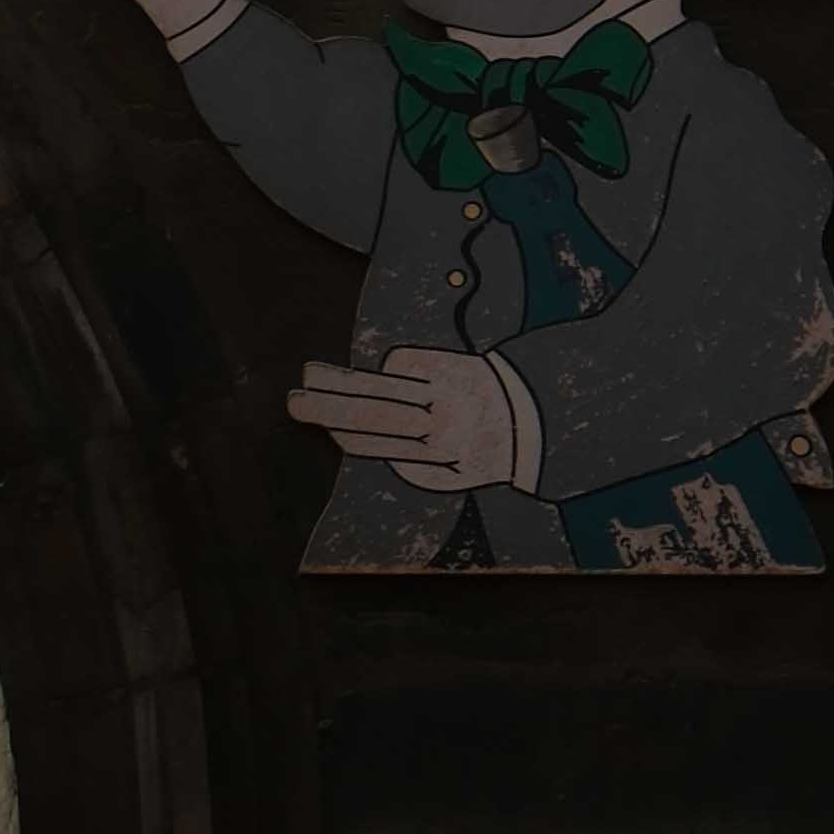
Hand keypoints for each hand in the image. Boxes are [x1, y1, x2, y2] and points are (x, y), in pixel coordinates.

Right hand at [291, 351, 535, 495]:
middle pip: (364, 416)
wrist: (539, 417)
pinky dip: (391, 368)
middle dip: (322, 408)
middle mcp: (437, 432)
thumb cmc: (481, 444)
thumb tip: (341, 432)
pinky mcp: (453, 368)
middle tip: (293, 401)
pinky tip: (386, 371)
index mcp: (432, 466)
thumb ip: (403, 456)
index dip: (336, 431)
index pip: (367, 446)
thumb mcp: (447, 469)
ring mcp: (445, 398)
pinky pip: (403, 364)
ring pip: (377, 387)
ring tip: (311, 375)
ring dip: (337, 381)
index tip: (315, 421)